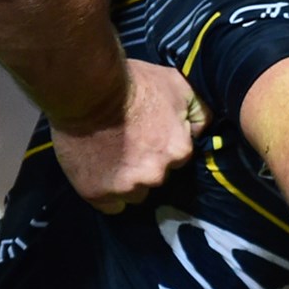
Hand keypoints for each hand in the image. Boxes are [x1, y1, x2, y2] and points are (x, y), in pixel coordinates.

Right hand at [50, 60, 208, 213]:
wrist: (87, 88)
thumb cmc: (132, 83)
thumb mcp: (178, 85)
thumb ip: (198, 112)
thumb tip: (201, 131)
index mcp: (178, 152)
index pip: (177, 160)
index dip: (162, 148)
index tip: (147, 136)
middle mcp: (156, 175)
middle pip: (156, 178)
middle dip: (145, 165)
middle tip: (127, 144)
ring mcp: (126, 187)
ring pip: (133, 194)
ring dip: (126, 180)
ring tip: (110, 157)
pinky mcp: (97, 193)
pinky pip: (110, 205)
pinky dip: (106, 192)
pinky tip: (100, 173)